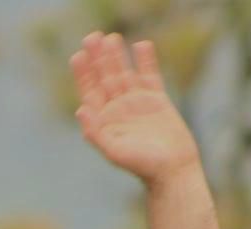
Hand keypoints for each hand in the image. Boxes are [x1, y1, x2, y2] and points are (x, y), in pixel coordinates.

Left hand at [71, 32, 200, 185]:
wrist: (172, 169)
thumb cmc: (141, 165)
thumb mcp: (114, 151)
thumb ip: (95, 132)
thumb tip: (81, 110)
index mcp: (103, 121)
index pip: (90, 92)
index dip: (83, 74)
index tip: (78, 56)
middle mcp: (117, 110)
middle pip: (105, 78)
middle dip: (97, 59)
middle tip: (91, 37)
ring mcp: (136, 103)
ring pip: (124, 74)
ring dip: (117, 56)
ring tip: (111, 36)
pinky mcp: (157, 100)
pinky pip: (149, 76)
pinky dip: (145, 61)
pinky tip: (140, 45)